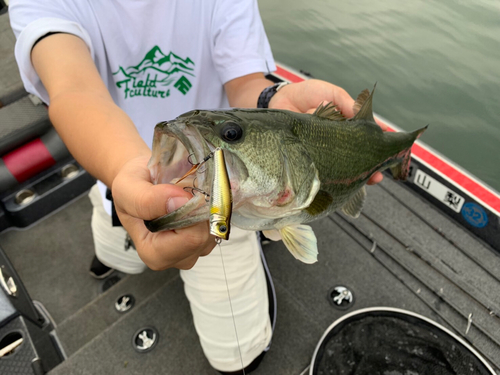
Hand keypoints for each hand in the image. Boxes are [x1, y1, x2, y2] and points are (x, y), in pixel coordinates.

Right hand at [111, 155, 215, 269]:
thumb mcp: (127, 189)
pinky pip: (222, 220)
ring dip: (205, 203)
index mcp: (155, 254)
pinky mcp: (208, 237)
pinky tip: (193, 196)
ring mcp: (196, 249)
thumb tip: (182, 203)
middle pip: (207, 234)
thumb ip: (148, 200)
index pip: (191, 239)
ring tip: (182, 193)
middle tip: (179, 189)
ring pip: (217, 226)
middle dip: (198, 206)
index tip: (177, 191)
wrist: (141, 179)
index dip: (190, 211)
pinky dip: (212, 203)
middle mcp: (178, 258)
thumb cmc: (132, 186)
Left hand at [269, 79, 387, 184]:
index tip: (392, 149)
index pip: (366, 135)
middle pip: (357, 155)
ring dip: (356, 174)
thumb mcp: (330, 92)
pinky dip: (333, 175)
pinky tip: (342, 183)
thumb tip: (360, 114)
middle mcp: (336, 139)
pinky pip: (323, 168)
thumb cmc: (306, 94)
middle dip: (370, 164)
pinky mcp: (309, 155)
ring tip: (368, 180)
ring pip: (343, 164)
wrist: (278, 99)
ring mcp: (323, 148)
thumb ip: (345, 101)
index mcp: (345, 124)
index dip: (380, 142)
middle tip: (379, 174)